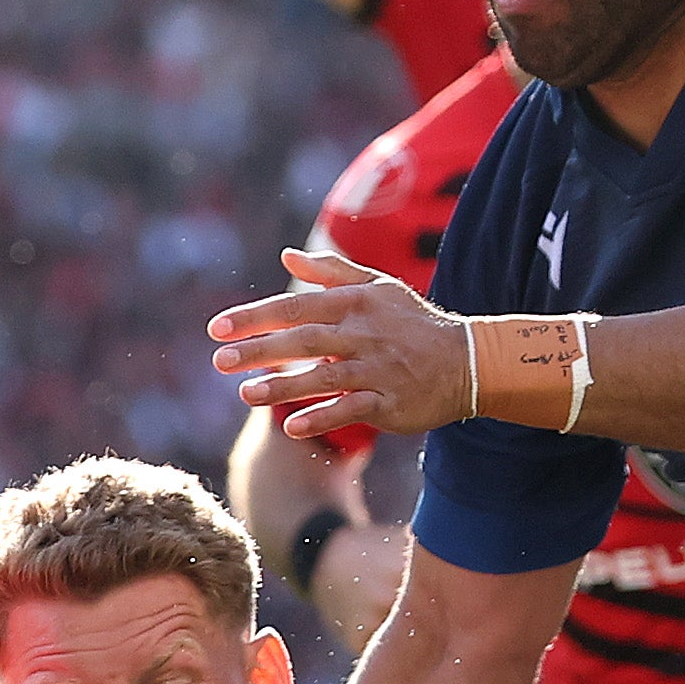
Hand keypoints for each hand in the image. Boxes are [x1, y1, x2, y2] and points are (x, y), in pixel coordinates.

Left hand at [210, 250, 494, 441]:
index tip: (217, 328)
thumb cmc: (413, 323)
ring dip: (283, 386)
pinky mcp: (390, 403)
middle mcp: (364, 333)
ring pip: (324, 377)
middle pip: (304, 339)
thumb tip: (286, 255)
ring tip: (245, 394)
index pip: (297, 307)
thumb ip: (330, 272)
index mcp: (356, 303)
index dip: (256, 317)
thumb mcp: (377, 287)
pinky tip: (291, 428)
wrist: (467, 361)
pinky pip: (352, 410)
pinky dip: (322, 418)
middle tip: (220, 361)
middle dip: (260, 349)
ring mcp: (377, 369)